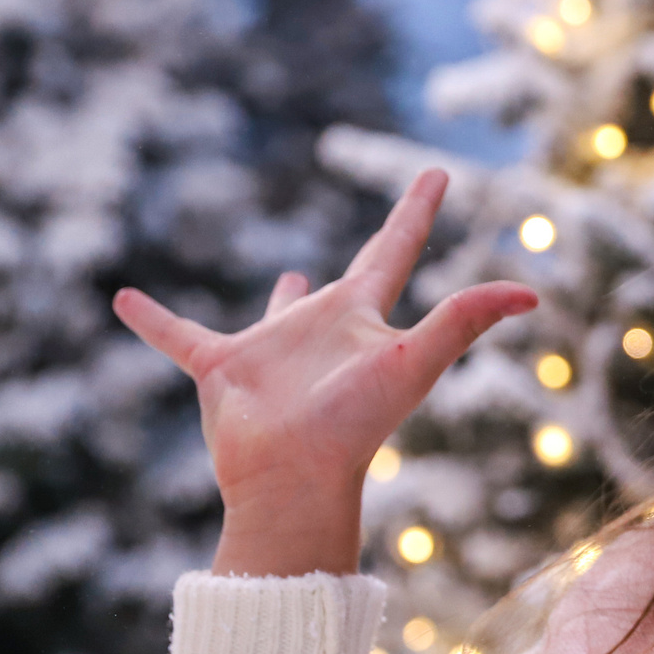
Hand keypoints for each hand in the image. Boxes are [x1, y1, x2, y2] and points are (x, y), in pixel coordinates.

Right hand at [112, 168, 538, 571]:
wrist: (293, 480)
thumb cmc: (355, 424)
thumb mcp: (413, 361)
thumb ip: (465, 319)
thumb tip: (532, 292)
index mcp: (363, 320)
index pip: (396, 249)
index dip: (417, 210)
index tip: (439, 173)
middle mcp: (323, 332)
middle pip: (352, 280)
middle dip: (377, 250)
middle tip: (397, 221)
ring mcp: (273, 353)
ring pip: (276, 313)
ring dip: (281, 297)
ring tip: (287, 277)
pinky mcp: (221, 371)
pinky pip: (178, 337)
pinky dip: (151, 320)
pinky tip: (121, 298)